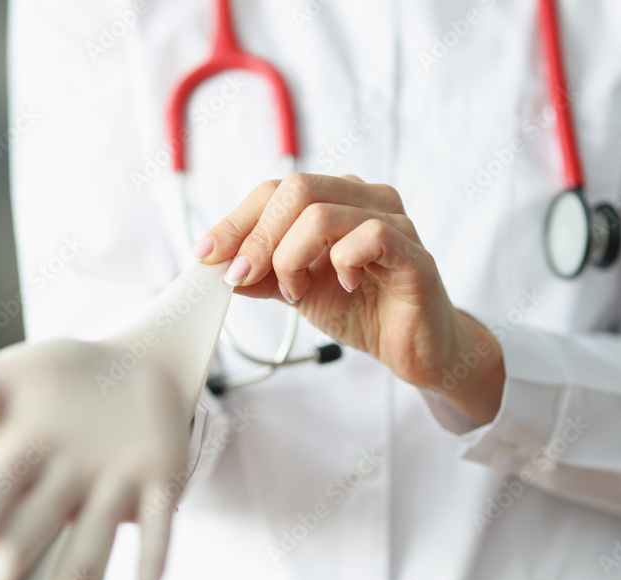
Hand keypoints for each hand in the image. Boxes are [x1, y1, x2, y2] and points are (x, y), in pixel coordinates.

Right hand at [0, 339, 188, 579]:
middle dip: (21, 544)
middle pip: (41, 517)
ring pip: (97, 532)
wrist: (132, 364)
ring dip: (82, 564)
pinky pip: (159, 524)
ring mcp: (114, 488)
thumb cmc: (54, 379)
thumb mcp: (1, 379)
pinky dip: (153, 553)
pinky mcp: (159, 485)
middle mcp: (65, 486)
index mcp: (22, 461)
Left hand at [193, 173, 504, 424]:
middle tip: (243, 278)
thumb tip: (218, 266)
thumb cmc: (364, 310)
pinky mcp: (414, 254)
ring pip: (323, 213)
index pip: (276, 190)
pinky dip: (341, 262)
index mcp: (336, 199)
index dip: (236, 220)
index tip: (206, 255)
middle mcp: (365, 199)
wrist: (414, 349)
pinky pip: (370, 237)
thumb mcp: (299, 291)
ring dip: (292, 257)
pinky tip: (343, 286)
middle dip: (258, 238)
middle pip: (296, 188)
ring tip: (296, 292)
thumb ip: (263, 275)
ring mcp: (394, 222)